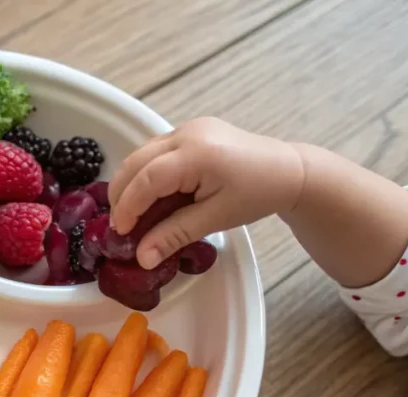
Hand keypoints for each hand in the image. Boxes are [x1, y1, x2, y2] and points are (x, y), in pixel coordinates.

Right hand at [108, 117, 305, 268]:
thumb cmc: (256, 195)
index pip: (147, 178)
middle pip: (137, 161)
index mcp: (197, 154)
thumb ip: (175, 235)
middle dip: (121, 194)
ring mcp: (187, 128)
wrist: (287, 170)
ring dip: (130, 182)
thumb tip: (141, 257)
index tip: (120, 232)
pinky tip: (148, 196)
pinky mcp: (189, 130)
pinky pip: (155, 151)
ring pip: (141, 153)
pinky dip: (144, 173)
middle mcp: (187, 134)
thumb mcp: (216, 219)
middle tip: (119, 226)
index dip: (128, 206)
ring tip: (131, 214)